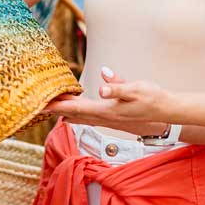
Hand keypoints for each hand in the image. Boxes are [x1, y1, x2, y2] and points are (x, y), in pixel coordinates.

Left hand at [44, 66, 183, 127]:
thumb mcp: (136, 88)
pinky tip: (72, 113)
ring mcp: (109, 119)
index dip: (58, 105)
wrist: (167, 113)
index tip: (42, 104)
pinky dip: (76, 114)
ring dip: (64, 112)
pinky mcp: (113, 118)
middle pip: (74, 114)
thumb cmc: (152, 98)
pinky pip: (88, 116)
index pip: (76, 108)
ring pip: (80, 116)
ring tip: (50, 108)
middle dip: (56, 110)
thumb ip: (118, 87)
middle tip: (37, 105)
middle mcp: (105, 117)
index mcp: (107, 110)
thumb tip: (102, 84)